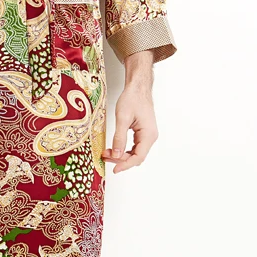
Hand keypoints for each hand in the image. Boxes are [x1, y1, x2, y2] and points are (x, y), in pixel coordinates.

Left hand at [103, 54, 158, 172]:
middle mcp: (150, 137)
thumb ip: (119, 137)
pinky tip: (114, 147)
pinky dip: (124, 148)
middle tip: (105, 157)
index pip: (138, 157)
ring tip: (107, 153)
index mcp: (148, 135)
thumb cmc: (132, 99)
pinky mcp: (142, 132)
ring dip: (121, 154)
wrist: (137, 87)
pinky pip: (134, 146)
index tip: (115, 169)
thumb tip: (115, 155)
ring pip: (135, 152)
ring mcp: (147, 135)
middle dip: (120, 159)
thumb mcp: (122, 117)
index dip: (126, 165)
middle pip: (136, 156)